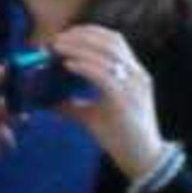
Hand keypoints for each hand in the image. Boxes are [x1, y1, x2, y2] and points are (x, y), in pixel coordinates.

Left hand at [48, 23, 163, 182]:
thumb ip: (74, 105)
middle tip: (57, 40)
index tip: (67, 35)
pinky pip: (102, 76)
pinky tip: (67, 64)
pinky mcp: (124, 101)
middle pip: (110, 42)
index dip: (90, 32)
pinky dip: (83, 66)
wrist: (143, 160)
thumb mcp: (94, 116)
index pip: (115, 41)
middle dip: (81, 36)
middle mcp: (137, 75)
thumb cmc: (121, 137)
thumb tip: (48, 101)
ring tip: (58, 48)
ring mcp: (133, 87)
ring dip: (78, 47)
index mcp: (134, 74)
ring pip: (106, 54)